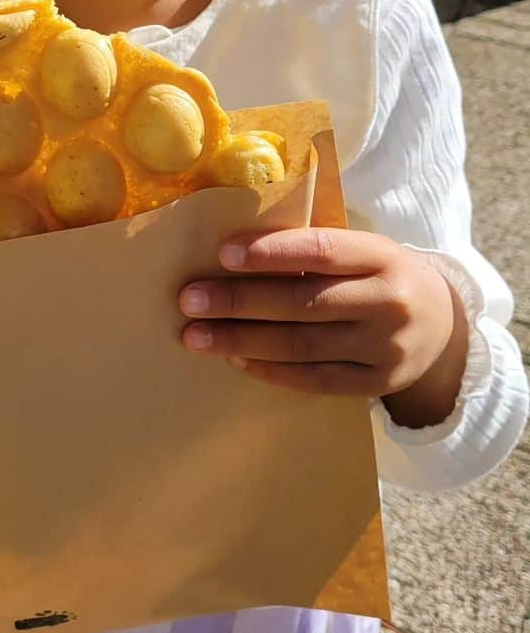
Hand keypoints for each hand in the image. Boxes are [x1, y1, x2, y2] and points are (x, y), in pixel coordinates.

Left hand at [177, 228, 461, 400]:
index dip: (271, 252)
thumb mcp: (362, 250)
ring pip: (303, 345)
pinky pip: (315, 379)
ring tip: (195, 335)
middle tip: (189, 299)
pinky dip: (271, 370)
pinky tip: (234, 359)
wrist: (444, 326)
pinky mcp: (377, 383)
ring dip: (242, 340)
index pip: (321, 250)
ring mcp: (386, 348)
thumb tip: (229, 253)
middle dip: (239, 301)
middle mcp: (389, 302)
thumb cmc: (378, 276)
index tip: (222, 253)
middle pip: (303, 302)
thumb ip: (312, 250)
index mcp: (383, 255)